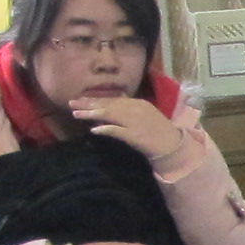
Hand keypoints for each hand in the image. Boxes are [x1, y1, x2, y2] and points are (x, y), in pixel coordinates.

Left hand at [63, 90, 185, 162]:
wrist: (172, 144)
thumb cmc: (158, 130)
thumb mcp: (145, 114)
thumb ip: (129, 109)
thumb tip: (111, 106)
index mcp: (137, 103)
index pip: (112, 99)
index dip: (95, 99)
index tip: (81, 100)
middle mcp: (135, 109)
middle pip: (107, 105)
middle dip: (88, 104)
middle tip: (72, 103)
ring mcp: (134, 122)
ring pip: (109, 115)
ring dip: (92, 114)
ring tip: (76, 114)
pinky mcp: (135, 135)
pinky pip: (117, 131)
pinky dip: (105, 129)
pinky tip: (94, 130)